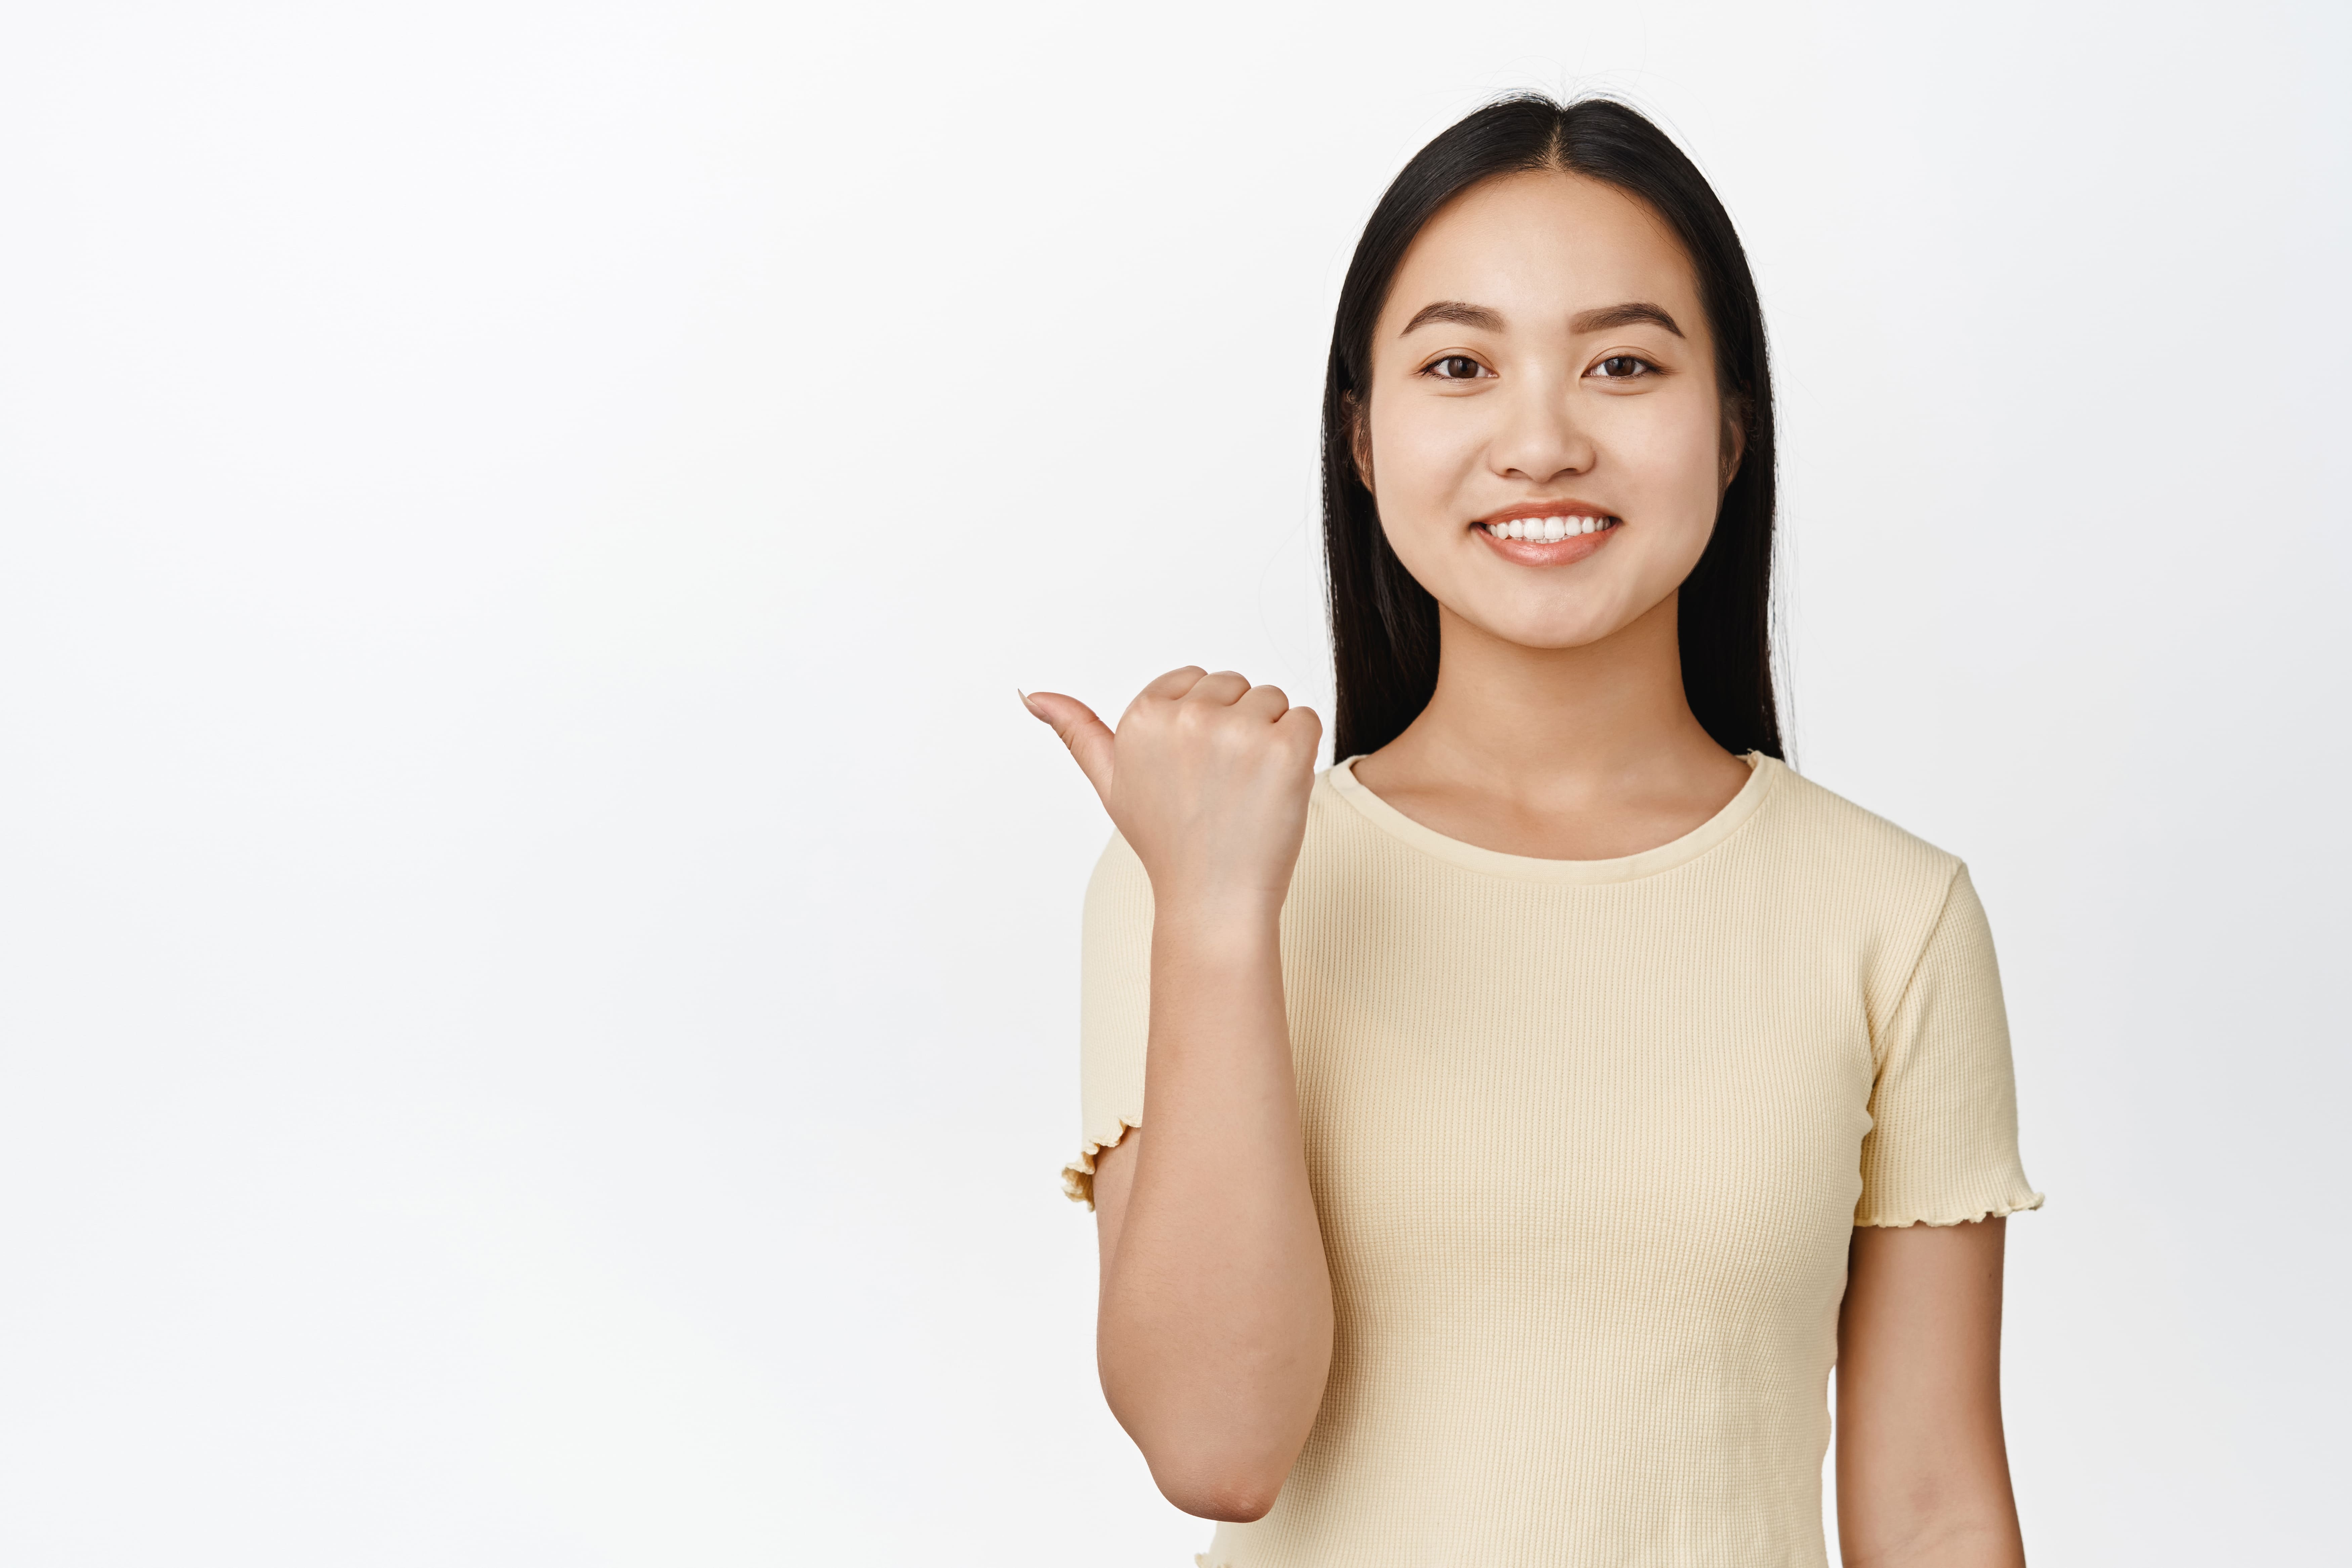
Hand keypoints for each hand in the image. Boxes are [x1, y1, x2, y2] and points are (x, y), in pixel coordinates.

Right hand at [1025, 668, 1321, 915]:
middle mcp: (1186, 716)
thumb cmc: (1167, 842)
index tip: (1194, 770)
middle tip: (1221, 785)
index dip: (1204, 724)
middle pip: (1237, 686)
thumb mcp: (1111, 783)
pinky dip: (1300, 753)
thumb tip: (1031, 694)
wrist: (1213, 899)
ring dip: (1270, 740)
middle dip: (1237, 728)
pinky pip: (1307, 719)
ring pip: (1273, 701)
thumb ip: (1076, 731)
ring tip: (1247, 789)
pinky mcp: (1284, 749)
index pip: (1197, 680)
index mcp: (1142, 716)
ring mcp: (1237, 732)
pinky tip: (1275, 790)